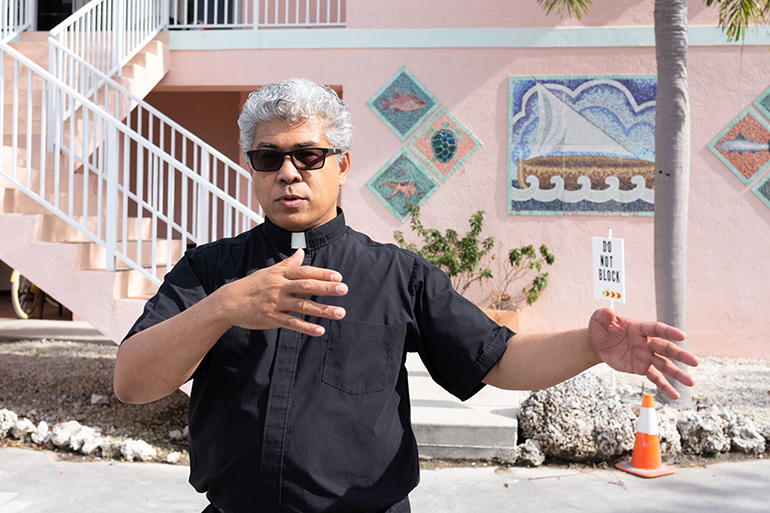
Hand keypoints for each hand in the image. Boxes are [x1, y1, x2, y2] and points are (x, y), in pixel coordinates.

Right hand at [212, 248, 347, 335]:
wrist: (229, 302)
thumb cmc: (251, 286)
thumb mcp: (268, 271)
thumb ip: (287, 264)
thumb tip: (300, 252)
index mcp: (280, 275)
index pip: (304, 272)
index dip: (322, 273)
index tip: (338, 276)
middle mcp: (279, 287)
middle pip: (306, 286)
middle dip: (326, 288)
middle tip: (344, 289)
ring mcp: (275, 303)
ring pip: (302, 306)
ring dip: (323, 310)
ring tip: (340, 312)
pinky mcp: (272, 319)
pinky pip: (292, 323)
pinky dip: (306, 327)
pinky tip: (320, 330)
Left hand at [588, 307, 699, 399]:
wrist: (597, 344)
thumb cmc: (601, 328)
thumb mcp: (599, 319)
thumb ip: (604, 315)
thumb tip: (608, 312)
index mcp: (639, 328)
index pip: (656, 329)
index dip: (669, 331)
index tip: (682, 335)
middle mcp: (646, 342)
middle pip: (666, 348)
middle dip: (681, 355)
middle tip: (695, 361)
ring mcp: (646, 356)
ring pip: (664, 365)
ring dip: (678, 373)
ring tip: (691, 382)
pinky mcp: (642, 367)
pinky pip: (655, 377)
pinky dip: (664, 386)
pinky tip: (674, 395)